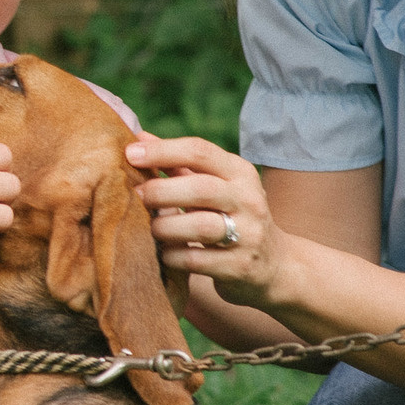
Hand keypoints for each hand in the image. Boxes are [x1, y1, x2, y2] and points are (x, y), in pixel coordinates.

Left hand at [126, 134, 284, 306]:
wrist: (274, 265)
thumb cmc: (231, 217)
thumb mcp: (215, 186)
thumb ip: (180, 165)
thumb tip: (140, 137)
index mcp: (241, 173)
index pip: (200, 151)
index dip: (163, 150)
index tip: (130, 153)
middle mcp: (249, 200)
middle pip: (201, 188)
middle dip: (161, 191)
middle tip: (136, 196)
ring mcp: (248, 234)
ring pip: (200, 226)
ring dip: (165, 226)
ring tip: (151, 228)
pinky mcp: (240, 267)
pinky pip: (196, 260)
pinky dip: (172, 256)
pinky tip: (164, 253)